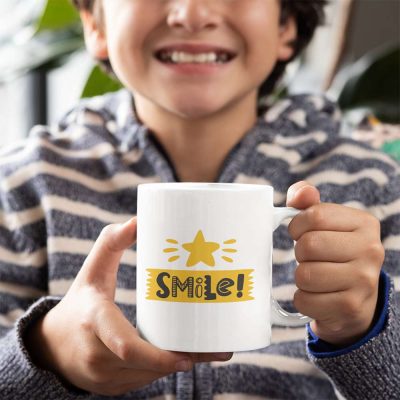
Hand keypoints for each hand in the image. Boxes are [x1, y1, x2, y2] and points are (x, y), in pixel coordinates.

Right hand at [26, 218, 231, 395]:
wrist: (51, 345)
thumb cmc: (78, 302)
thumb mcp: (92, 270)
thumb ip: (111, 243)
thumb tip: (139, 220)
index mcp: (95, 323)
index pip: (126, 346)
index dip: (159, 356)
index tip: (187, 357)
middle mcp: (97, 356)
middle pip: (147, 366)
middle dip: (183, 359)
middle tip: (218, 348)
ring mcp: (102, 378)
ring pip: (149, 376)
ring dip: (177, 365)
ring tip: (208, 350)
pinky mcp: (109, 389)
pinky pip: (142, 382)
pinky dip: (162, 371)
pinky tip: (182, 357)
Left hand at [286, 181, 384, 345]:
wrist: (356, 297)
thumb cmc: (334, 252)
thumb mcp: (325, 223)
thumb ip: (308, 202)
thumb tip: (300, 193)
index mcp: (364, 223)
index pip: (314, 215)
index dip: (297, 225)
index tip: (300, 233)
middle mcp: (371, 250)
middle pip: (308, 245)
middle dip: (299, 253)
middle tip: (310, 258)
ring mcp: (364, 281)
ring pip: (305, 274)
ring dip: (301, 277)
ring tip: (315, 276)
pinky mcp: (350, 307)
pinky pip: (304, 300)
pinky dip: (302, 298)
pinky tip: (317, 295)